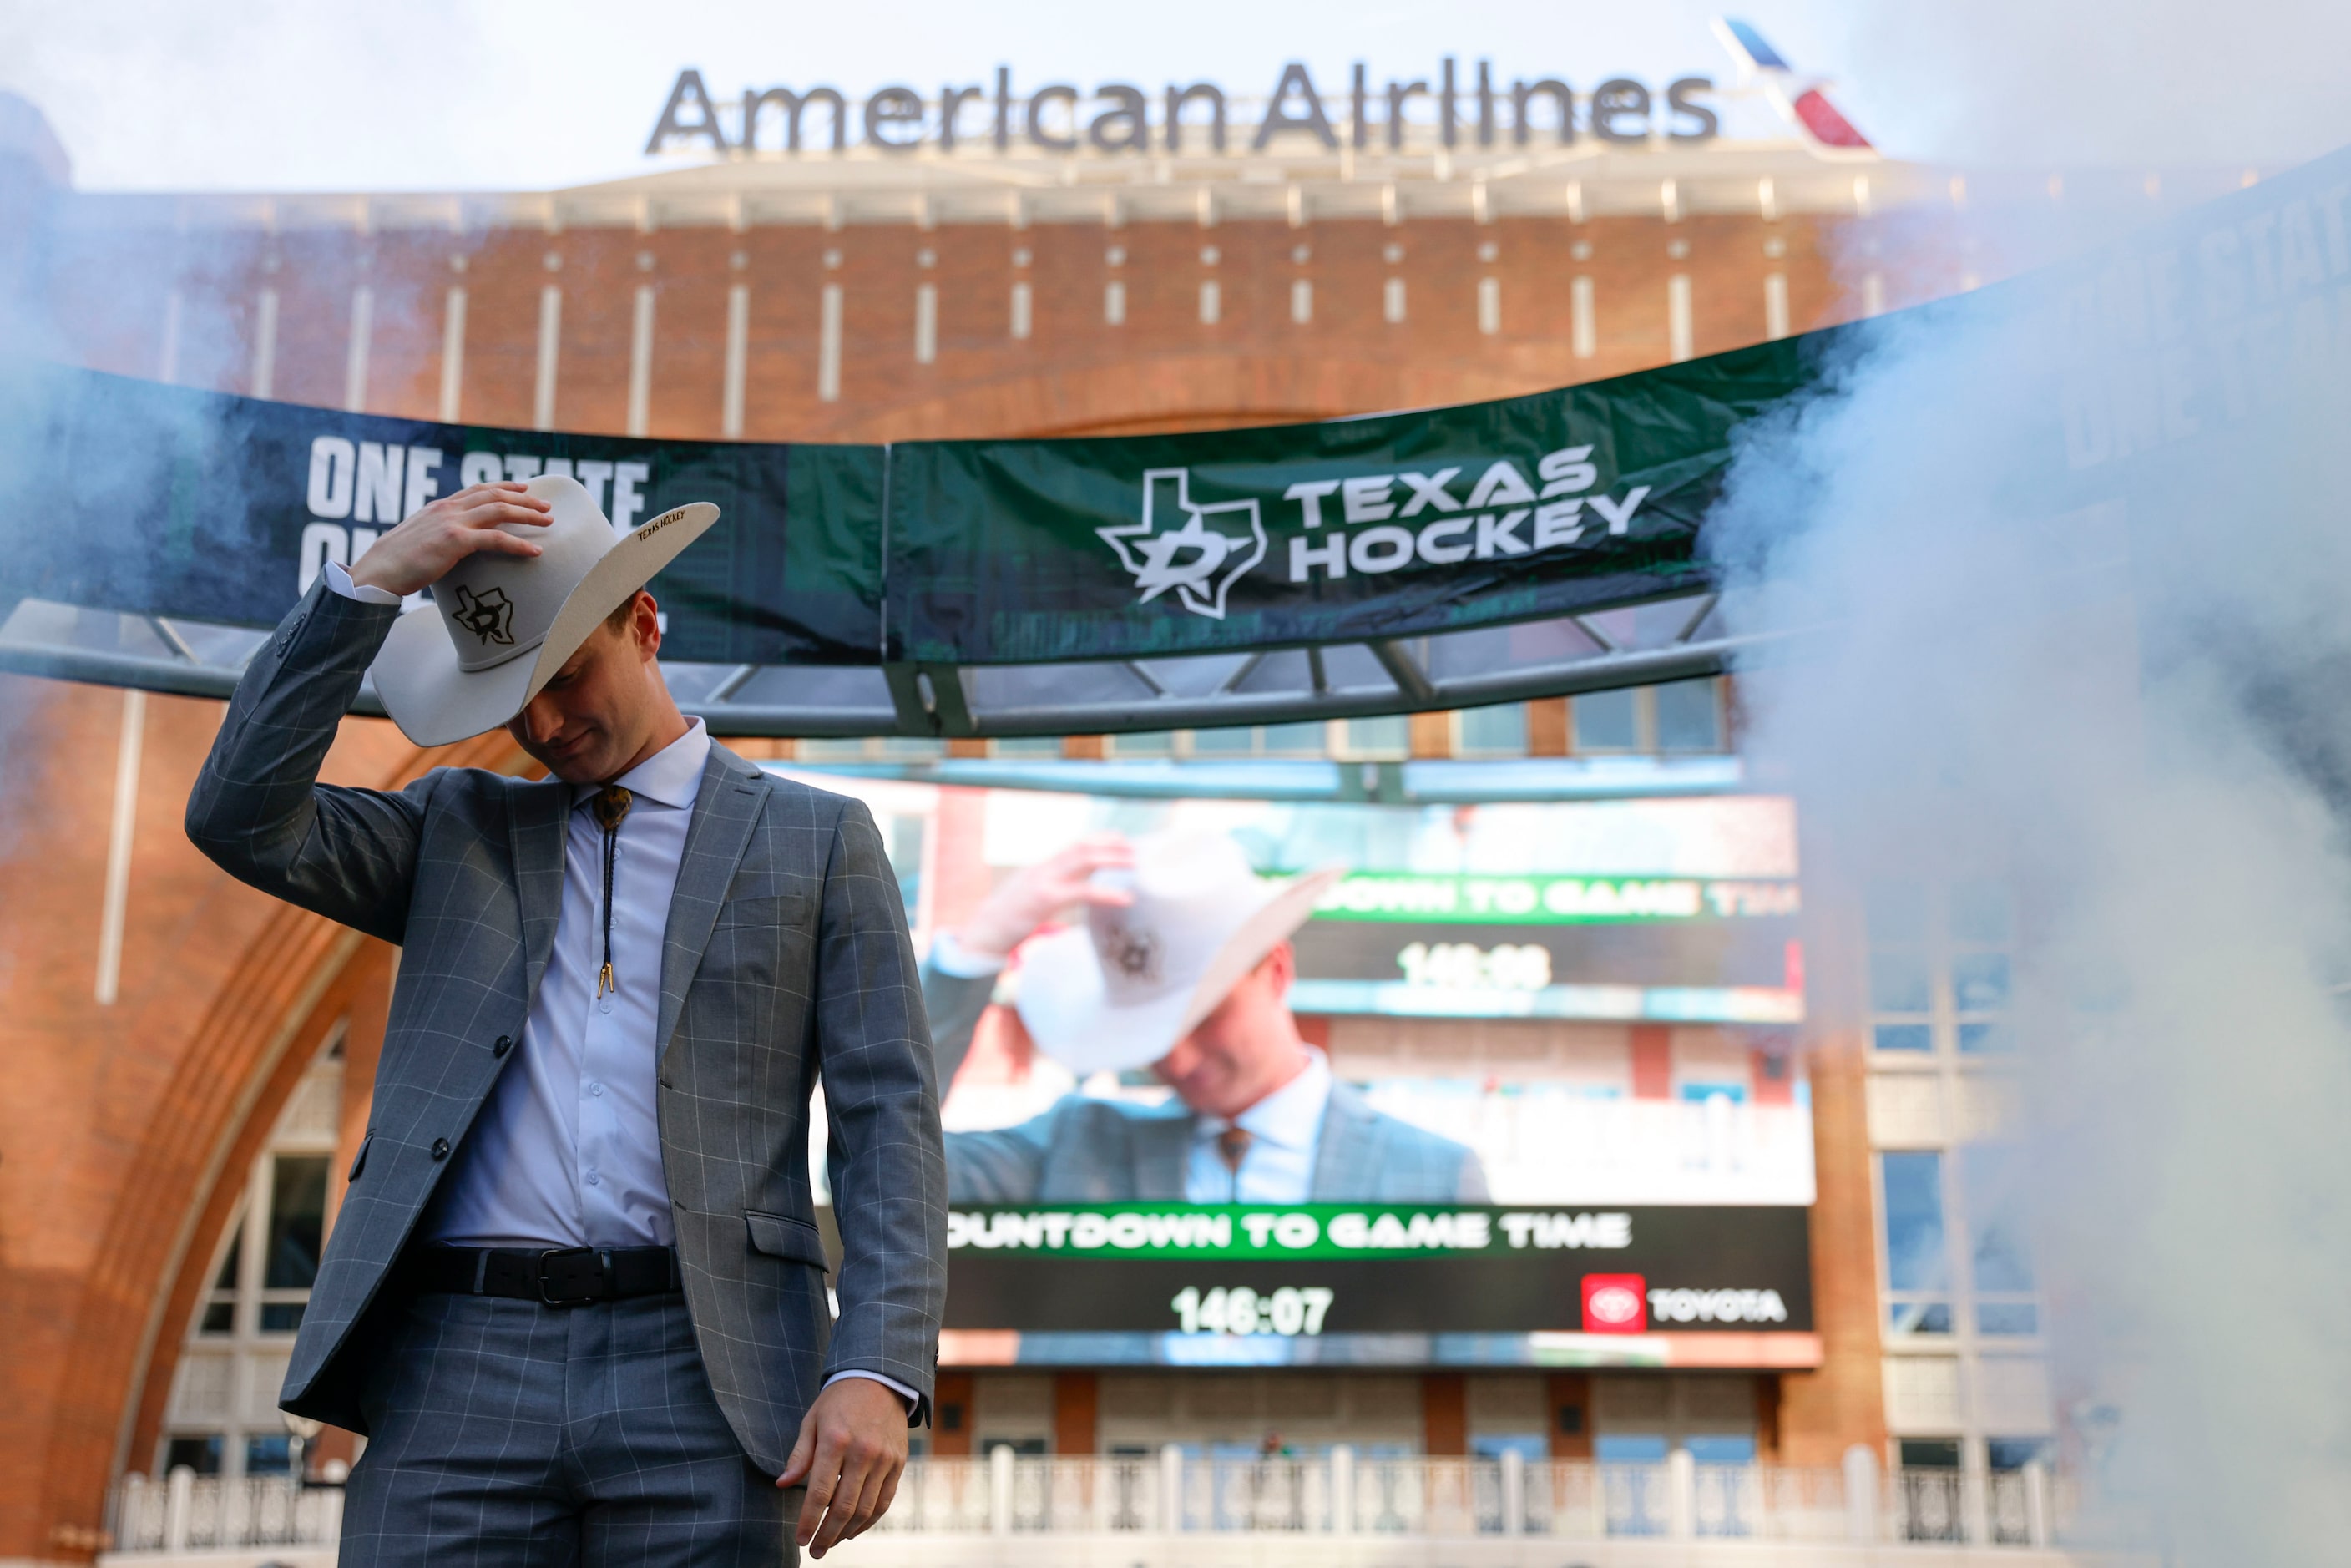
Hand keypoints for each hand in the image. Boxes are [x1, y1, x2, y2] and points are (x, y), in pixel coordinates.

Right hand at [348, 481, 553, 596]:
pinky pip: (496, 539)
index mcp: (439, 507)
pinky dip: (520, 544)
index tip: (522, 489)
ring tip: (549, 521)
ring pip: (500, 510)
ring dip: (528, 514)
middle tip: (545, 506)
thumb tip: (447, 544)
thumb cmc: (395, 563)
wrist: (377, 571)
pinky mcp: (455, 541)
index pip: (476, 489)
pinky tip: (535, 551)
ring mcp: (452, 522)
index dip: (502, 487)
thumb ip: (436, 535)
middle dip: (524, 499)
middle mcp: (448, 508)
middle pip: (494, 496)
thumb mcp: (418, 539)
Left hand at [777, 1377, 908, 1556]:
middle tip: (815, 1551)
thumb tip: (782, 1485)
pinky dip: (869, 1520)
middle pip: (844, 1507)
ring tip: (832, 1542)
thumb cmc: (839, 1401)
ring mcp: (884, 1458)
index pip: (820, 1493)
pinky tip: (854, 1529)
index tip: (800, 1539)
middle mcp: (862, 1451)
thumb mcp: (812, 1420)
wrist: (881, 1379)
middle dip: (827, 1535)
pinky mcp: (899, 1462)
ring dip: (847, 1532)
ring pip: (866, 1509)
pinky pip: (885, 1501)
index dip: (808, 1521)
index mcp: (836, 1440)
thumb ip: (799, 1455)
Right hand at [958, 832, 1135, 961]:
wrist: (983, 933)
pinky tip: (1125, 899)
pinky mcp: (1045, 898)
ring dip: (1112, 858)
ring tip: (1135, 864)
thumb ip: (1053, 890)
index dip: (1100, 839)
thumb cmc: (1008, 921)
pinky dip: (1106, 892)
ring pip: (1083, 859)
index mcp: (1042, 868)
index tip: (1122, 840)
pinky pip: (1081, 891)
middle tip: (1136, 849)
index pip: (1074, 844)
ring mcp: (1043, 880)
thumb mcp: (1031, 898)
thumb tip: (1078, 889)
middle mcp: (1043, 868)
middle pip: (1081, 845)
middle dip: (1110, 843)